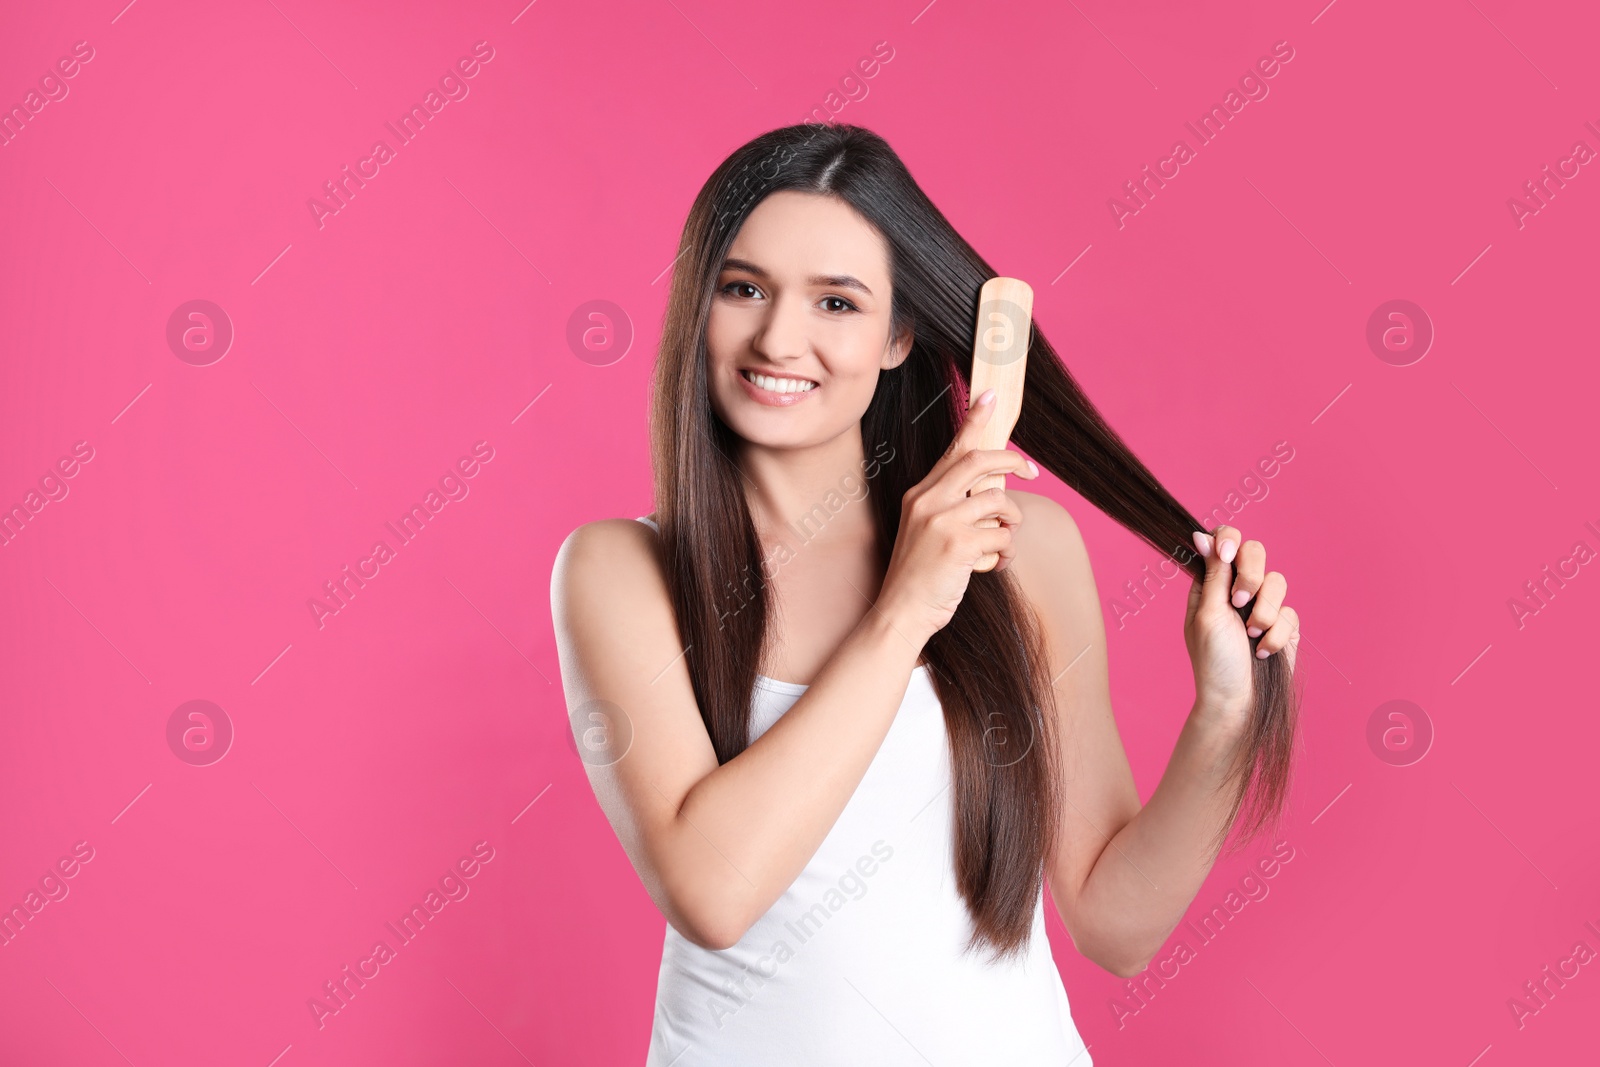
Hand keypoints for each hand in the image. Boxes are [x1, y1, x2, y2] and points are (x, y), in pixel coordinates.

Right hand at [876, 388, 1039, 644]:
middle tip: (1031, 471)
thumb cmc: (921, 576)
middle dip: (1012, 461)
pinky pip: (1002, 535)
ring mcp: (941, 520)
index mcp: (920, 494)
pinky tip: (993, 566)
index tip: (991, 397)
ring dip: (1011, 522)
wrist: (901, 612)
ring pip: (999, 502)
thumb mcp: (928, 531)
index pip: (953, 449)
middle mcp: (928, 500)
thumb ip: (953, 507)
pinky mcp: (958, 544)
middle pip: (980, 460)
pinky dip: (1005, 552)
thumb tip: (994, 492)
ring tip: (1002, 543)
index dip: (975, 421)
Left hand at [1183, 524, 1299, 726]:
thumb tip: (1203, 535)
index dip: (1229, 539)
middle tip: (1239, 601)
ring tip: (1251, 634)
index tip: (1228, 554)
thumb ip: (1213, 574)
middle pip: (1255, 552)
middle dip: (1251, 575)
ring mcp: (1262, 606)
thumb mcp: (1208, 613)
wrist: (1239, 700)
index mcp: (1210, 583)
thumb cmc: (1214, 660)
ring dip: (1264, 611)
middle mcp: (1236, 589)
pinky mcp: (1284, 625)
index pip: (1223, 541)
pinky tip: (1262, 652)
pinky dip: (1276, 634)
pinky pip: (1290, 613)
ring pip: (1278, 581)